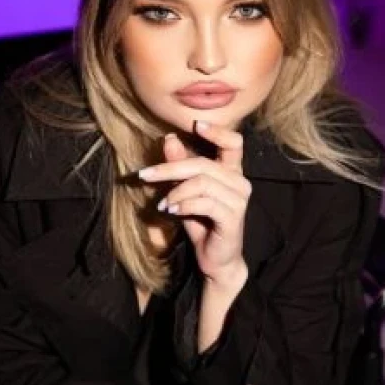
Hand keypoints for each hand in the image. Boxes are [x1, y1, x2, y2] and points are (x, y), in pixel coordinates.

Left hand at [138, 121, 251, 285]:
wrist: (215, 260)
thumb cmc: (201, 223)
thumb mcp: (185, 192)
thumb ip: (179, 166)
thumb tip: (169, 138)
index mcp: (232, 172)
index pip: (234, 143)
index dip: (217, 132)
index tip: (195, 125)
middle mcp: (240, 182)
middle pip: (203, 164)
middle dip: (169, 169)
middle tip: (144, 175)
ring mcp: (239, 200)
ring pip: (202, 183)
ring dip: (175, 191)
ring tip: (162, 203)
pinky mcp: (233, 217)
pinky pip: (205, 203)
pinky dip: (183, 204)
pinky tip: (171, 211)